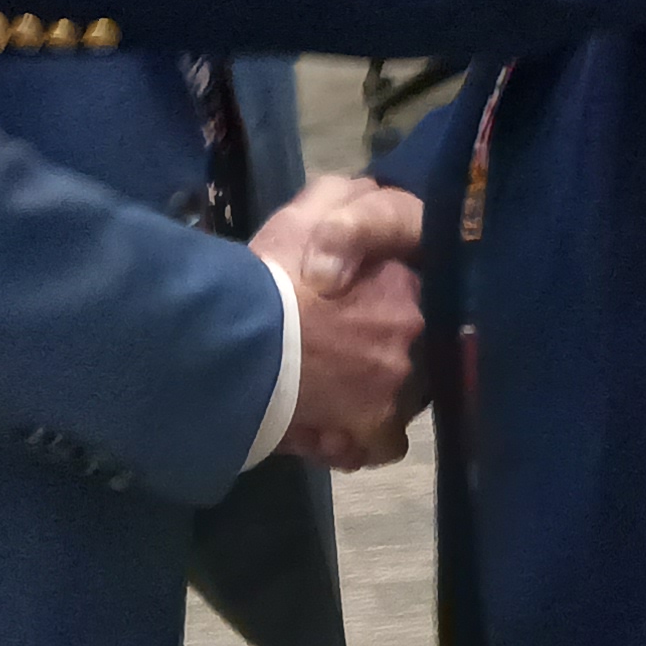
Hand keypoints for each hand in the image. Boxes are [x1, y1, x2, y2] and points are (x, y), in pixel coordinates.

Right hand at [255, 180, 427, 470]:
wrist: (236, 341)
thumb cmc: (268, 278)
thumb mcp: (302, 215)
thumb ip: (342, 201)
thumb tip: (366, 201)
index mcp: (401, 282)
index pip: (408, 298)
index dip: (376, 309)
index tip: (344, 316)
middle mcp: (410, 330)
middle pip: (402, 349)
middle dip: (371, 357)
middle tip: (328, 362)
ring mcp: (396, 382)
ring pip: (393, 396)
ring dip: (364, 400)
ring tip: (323, 402)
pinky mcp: (373, 427)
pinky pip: (383, 444)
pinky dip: (360, 443)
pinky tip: (331, 434)